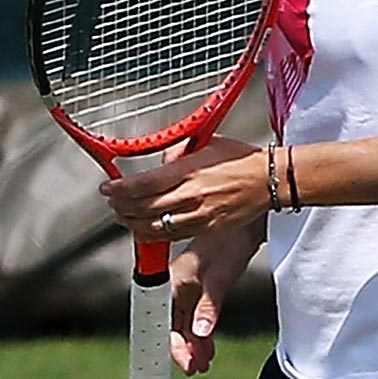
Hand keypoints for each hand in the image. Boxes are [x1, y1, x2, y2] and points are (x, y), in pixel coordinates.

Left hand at [99, 135, 267, 243]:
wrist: (269, 180)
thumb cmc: (240, 158)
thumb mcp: (207, 143)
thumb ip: (179, 150)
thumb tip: (161, 157)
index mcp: (189, 171)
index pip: (145, 183)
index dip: (121, 188)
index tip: (107, 188)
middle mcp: (192, 195)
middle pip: (145, 206)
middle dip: (122, 206)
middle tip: (111, 203)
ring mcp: (200, 215)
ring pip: (155, 226)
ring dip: (133, 223)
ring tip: (121, 217)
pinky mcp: (207, 228)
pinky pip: (173, 236)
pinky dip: (152, 236)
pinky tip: (142, 232)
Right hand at [168, 226, 259, 374]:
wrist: (245, 223)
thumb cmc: (229, 242)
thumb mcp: (220, 277)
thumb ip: (208, 306)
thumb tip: (201, 334)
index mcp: (171, 281)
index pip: (161, 322)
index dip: (171, 345)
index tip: (184, 364)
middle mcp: (173, 285)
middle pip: (169, 325)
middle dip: (182, 349)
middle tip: (197, 368)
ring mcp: (184, 287)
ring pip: (180, 323)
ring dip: (191, 344)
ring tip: (204, 362)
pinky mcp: (196, 288)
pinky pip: (190, 317)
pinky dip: (198, 334)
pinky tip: (207, 345)